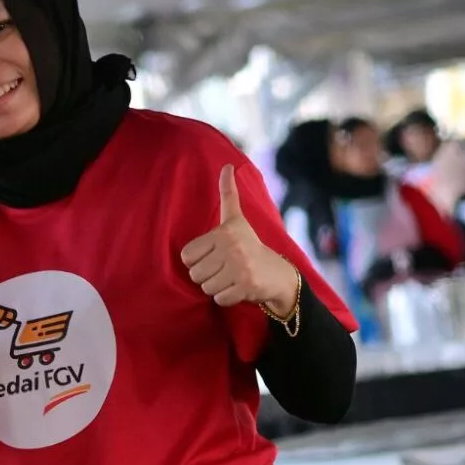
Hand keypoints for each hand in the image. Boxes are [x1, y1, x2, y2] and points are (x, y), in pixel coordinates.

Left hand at [179, 165, 298, 313]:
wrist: (277, 273)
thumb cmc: (249, 245)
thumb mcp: (236, 220)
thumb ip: (228, 195)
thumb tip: (227, 165)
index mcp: (225, 232)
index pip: (186, 257)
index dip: (198, 260)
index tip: (215, 256)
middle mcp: (233, 247)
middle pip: (194, 274)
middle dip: (207, 276)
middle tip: (225, 269)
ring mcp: (241, 268)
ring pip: (205, 288)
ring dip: (216, 287)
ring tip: (232, 277)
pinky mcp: (246, 286)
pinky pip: (218, 299)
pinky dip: (226, 298)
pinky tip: (238, 288)